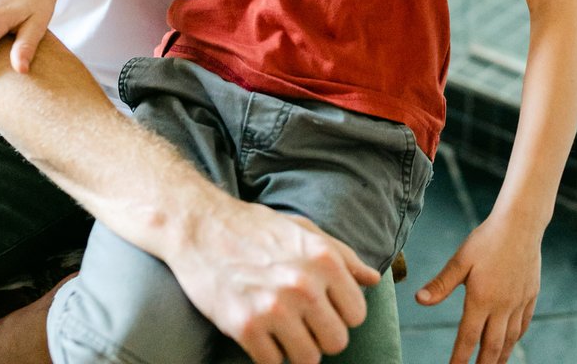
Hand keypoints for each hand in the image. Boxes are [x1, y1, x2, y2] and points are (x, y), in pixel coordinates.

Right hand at [167, 199, 379, 363]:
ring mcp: (274, 308)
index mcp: (323, 259)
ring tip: (282, 329)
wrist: (202, 226)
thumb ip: (343, 256)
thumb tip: (374, 280)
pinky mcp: (245, 327)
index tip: (322, 308)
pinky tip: (260, 333)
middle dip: (320, 336)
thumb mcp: (304, 230)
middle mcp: (303, 284)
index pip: (357, 314)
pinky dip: (268, 355)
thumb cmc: (256, 228)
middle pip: (337, 342)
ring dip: (296, 349)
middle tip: (301, 321)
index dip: (340, 314)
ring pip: (309, 360)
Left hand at [415, 211, 540, 363]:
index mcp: (481, 299)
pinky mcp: (530, 295)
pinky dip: (516, 338)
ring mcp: (518, 302)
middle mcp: (502, 306)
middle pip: (492, 347)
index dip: (460, 359)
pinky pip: (524, 324)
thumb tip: (419, 300)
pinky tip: (512, 341)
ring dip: (501, 357)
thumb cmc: (486, 239)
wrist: (520, 224)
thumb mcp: (460, 259)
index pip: (468, 338)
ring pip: (510, 339)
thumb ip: (441, 284)